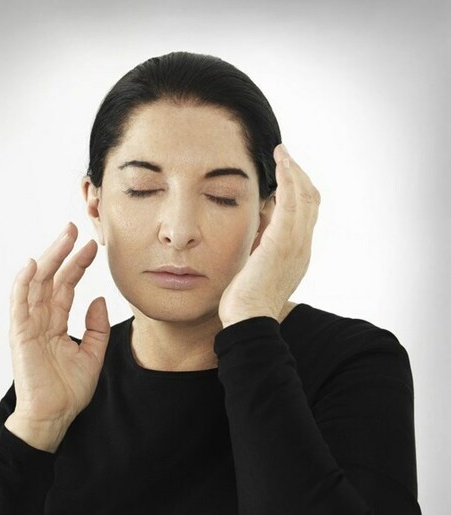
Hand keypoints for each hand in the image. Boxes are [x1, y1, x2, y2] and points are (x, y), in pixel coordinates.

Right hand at [5, 222, 109, 451]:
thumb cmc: (68, 390)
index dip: (78, 264)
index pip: (66, 286)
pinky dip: (23, 283)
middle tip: (74, 228)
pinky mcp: (20, 334)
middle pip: (51, 278)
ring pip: (36, 284)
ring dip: (48, 258)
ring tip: (63, 237)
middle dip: (62, 252)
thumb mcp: (93, 354)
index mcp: (55, 322)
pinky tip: (33, 264)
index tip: (93, 246)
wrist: (54, 416)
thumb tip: (100, 300)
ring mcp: (29, 325)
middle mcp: (40, 319)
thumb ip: (97, 327)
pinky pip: (19, 304)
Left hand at [218, 144, 319, 326]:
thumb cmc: (246, 300)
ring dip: (294, 171)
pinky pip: (291, 201)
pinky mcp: (282, 240)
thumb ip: (261, 246)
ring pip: (304, 196)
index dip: (299, 192)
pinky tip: (281, 163)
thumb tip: (257, 224)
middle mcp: (303, 246)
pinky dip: (288, 178)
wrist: (248, 318)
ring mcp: (296, 243)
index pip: (306, 214)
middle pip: (311, 201)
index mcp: (298, 253)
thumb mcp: (256, 267)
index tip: (286, 175)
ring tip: (282, 153)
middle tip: (285, 158)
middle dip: (299, 176)